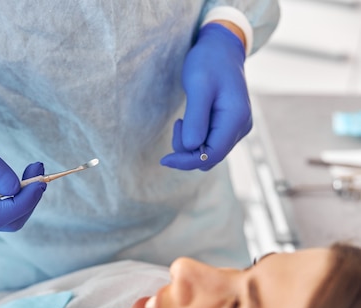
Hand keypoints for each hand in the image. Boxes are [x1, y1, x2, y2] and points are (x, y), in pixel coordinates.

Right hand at [0, 104, 45, 230]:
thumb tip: (14, 188)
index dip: (22, 203)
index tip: (40, 182)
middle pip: (6, 221)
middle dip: (28, 200)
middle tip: (40, 171)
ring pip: (10, 216)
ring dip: (27, 196)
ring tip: (35, 169)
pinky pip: (6, 206)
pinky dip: (21, 193)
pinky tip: (27, 174)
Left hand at [160, 23, 250, 170]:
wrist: (221, 48)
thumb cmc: (208, 62)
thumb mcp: (198, 86)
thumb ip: (196, 118)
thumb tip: (192, 147)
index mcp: (236, 118)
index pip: (211, 155)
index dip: (187, 161)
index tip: (164, 159)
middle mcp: (241, 126)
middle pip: (210, 157)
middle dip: (187, 151)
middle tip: (177, 123)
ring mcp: (237, 127)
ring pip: (209, 153)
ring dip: (189, 145)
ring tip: (182, 119)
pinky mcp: (229, 126)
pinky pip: (209, 143)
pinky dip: (195, 139)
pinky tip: (189, 120)